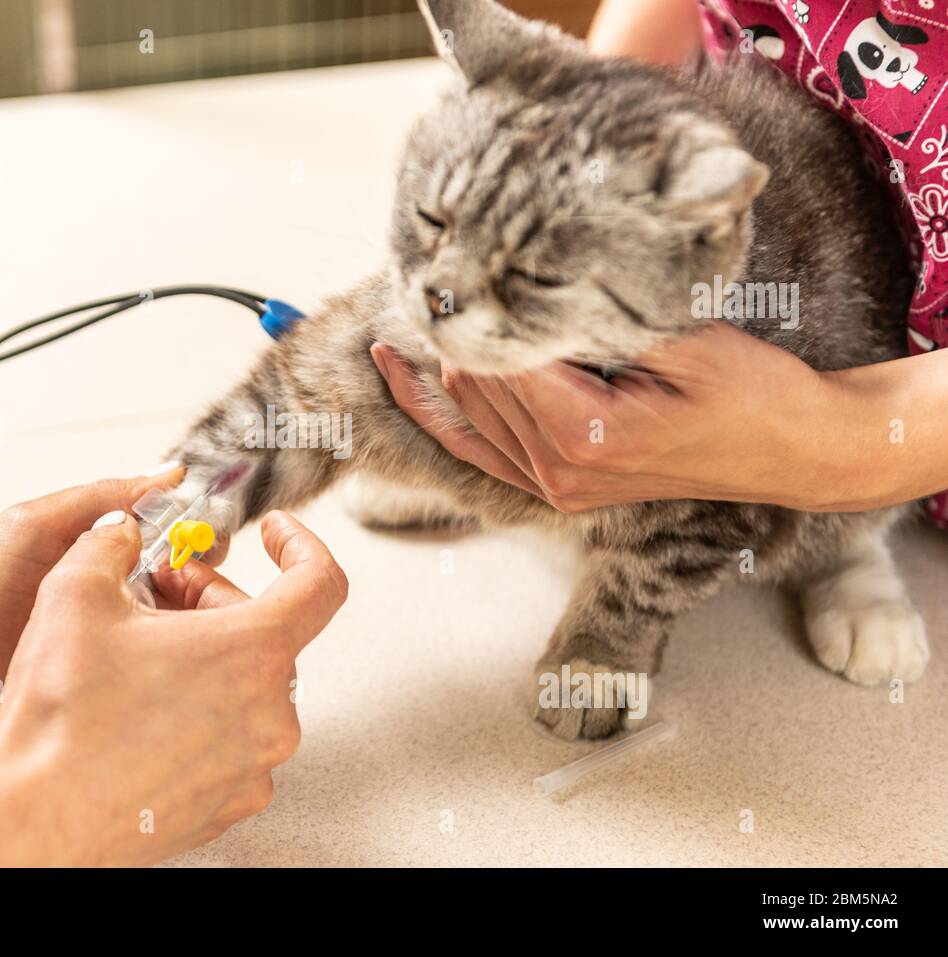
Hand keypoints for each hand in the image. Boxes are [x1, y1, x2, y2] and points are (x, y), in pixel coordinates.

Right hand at [0, 509, 347, 866]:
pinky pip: (231, 739)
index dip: (301, 545)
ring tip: (140, 655)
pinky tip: (143, 709)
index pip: (321, 581)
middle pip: (266, 633)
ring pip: (246, 687)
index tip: (275, 535)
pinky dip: (199, 712)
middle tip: (160, 594)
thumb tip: (120, 533)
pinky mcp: (230, 802)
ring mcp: (255, 765)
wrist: (37, 819)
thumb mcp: (75, 592)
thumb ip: (110, 542)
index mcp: (253, 652)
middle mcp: (270, 714)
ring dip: (203, 659)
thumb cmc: (62, 720)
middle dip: (213, 602)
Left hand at [373, 322, 874, 511]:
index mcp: (582, 434)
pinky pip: (476, 450)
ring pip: (464, 415)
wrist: (792, 453)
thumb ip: (600, 320)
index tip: (451, 260)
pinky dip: (440, 414)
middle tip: (424, 273)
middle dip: (451, 333)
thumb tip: (522, 284)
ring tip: (403, 314)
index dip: (474, 307)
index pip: (497, 358)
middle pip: (471, 385)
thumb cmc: (751, 392)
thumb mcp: (682, 340)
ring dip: (436, 367)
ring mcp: (554, 488)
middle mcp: (556, 470)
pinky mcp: (557, 490)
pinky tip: (402, 379)